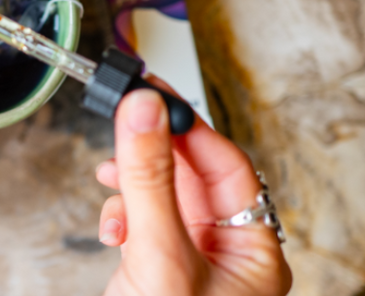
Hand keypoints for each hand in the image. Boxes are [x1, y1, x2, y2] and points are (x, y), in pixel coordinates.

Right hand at [94, 86, 291, 294]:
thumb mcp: (160, 252)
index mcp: (254, 254)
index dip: (190, 128)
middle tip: (126, 119)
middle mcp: (227, 255)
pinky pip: (143, 223)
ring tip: (110, 176)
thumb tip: (146, 110)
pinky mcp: (156, 269)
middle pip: (194, 177)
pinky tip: (112, 228)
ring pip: (164, 197)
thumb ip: (151, 180)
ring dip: (131, 185)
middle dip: (154, 152)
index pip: (229, 167)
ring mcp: (191, 262)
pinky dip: (122, 215)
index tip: (154, 95)